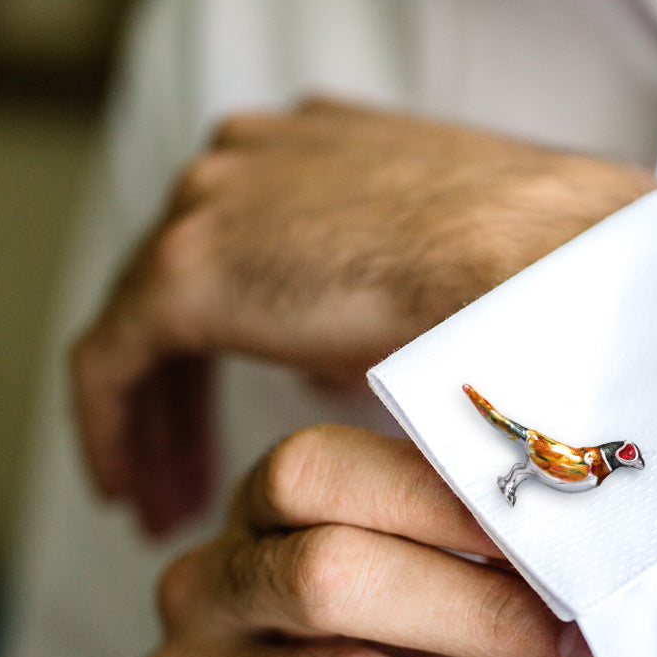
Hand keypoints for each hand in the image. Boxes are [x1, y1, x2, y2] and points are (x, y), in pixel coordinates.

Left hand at [71, 98, 656, 533]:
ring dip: (154, 422)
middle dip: (182, 394)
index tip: (235, 419)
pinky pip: (112, 360)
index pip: (244, 249)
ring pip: (142, 327)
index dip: (232, 344)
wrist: (544, 262)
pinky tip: (131, 494)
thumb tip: (336, 365)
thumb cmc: (530, 275)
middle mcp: (251, 159)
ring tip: (165, 506)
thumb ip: (377, 306)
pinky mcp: (188, 267)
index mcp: (316, 150)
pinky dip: (114, 428)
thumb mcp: (449, 281)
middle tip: (185, 479)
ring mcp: (213, 200)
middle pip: (180, 287)